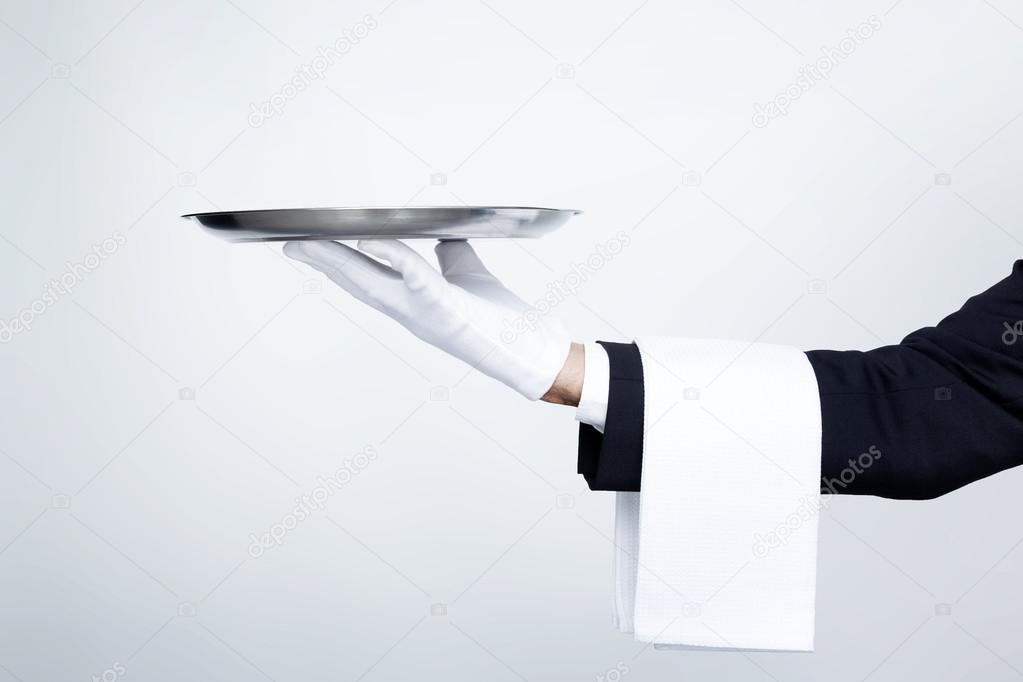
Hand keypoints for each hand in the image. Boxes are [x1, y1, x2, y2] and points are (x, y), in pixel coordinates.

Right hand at [284, 239, 572, 399]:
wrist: (527, 349)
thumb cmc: (500, 319)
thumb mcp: (468, 278)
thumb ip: (452, 257)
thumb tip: (445, 236)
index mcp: (412, 303)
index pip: (366, 278)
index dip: (336, 262)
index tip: (308, 245)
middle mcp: (411, 311)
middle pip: (356, 281)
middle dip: (321, 261)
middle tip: (290, 244)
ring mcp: (424, 311)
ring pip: (372, 282)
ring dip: (338, 261)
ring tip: (310, 243)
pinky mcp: (446, 306)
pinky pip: (414, 276)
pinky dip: (392, 255)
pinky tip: (370, 238)